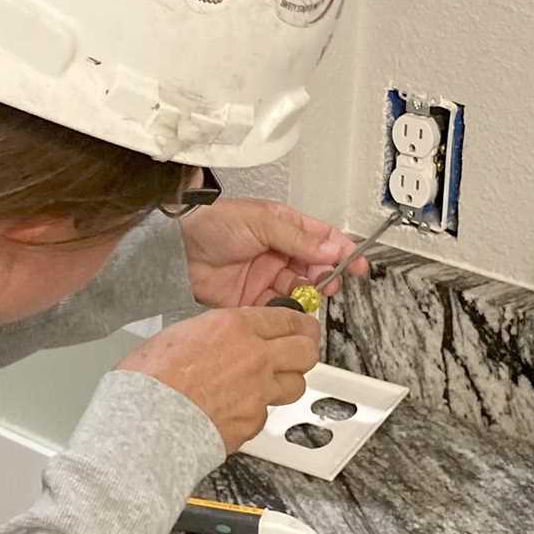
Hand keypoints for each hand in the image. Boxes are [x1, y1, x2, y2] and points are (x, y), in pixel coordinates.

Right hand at [116, 307, 319, 452]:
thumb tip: (220, 338)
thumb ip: (212, 333)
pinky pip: (267, 414)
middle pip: (306, 350)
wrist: (144, 424)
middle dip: (305, 349)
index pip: (288, 319)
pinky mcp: (253, 423)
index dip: (298, 323)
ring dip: (286, 382)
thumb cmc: (149, 381)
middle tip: (299, 350)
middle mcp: (254, 357)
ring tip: (270, 382)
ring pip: (296, 385)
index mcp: (235, 327)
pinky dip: (257, 412)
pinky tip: (238, 410)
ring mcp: (258, 392)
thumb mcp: (179, 334)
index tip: (299, 326)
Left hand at [178, 198, 368, 308]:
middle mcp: (277, 252)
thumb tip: (330, 249)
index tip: (358, 264)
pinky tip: (287, 307)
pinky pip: (277, 308)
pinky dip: (286, 311)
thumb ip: (298, 238)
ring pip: (299, 290)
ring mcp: (265, 276)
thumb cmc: (211, 222)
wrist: (175, 248)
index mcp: (283, 227)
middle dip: (326, 275)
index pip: (321, 239)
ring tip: (306, 293)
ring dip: (307, 293)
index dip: (342, 251)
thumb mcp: (261, 222)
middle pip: (315, 268)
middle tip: (329, 281)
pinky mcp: (251, 299)